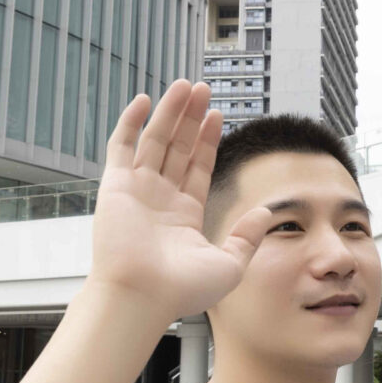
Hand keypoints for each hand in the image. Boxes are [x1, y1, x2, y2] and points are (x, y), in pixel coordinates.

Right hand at [88, 81, 275, 322]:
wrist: (141, 297)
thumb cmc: (181, 291)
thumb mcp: (229, 264)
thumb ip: (247, 236)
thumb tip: (266, 212)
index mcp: (183, 215)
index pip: (197, 167)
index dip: (207, 140)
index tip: (217, 115)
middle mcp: (159, 199)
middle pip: (177, 148)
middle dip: (190, 118)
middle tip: (203, 89)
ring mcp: (136, 190)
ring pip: (154, 140)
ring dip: (169, 112)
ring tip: (185, 85)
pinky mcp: (115, 186)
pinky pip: (121, 147)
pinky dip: (130, 123)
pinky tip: (145, 100)